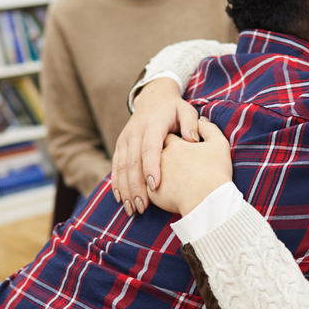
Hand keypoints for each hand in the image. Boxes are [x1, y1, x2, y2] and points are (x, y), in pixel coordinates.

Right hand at [111, 78, 198, 215]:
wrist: (153, 98)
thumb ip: (191, 123)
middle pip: (132, 162)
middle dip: (136, 186)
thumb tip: (192, 139)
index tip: (155, 186)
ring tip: (132, 209)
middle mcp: (135, 132)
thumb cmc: (174, 109)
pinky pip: (115, 166)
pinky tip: (121, 199)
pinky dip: (117, 183)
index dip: (151, 167)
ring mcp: (125, 139)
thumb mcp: (186, 109)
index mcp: (152, 125)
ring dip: (125, 189)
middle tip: (142, 207)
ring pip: (121, 167)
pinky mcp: (120, 145)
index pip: (149, 148)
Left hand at [149, 118, 232, 215]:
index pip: (166, 138)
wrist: (209, 201)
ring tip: (158, 182)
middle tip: (166, 165)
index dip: (171, 141)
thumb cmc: (216, 173)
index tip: (175, 147)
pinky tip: (151, 194)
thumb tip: (201, 122)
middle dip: (155, 157)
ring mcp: (153, 175)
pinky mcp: (153, 194)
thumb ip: (208, 129)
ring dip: (147, 175)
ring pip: (145, 171)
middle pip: (153, 153)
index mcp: (174, 144)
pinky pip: (145, 189)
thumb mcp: (218, 144)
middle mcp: (161, 157)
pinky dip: (146, 190)